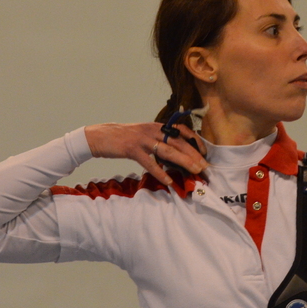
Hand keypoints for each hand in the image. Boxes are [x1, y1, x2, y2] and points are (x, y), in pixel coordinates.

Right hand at [84, 122, 208, 185]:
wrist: (101, 136)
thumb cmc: (124, 138)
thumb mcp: (145, 135)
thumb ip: (159, 141)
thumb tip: (174, 153)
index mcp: (158, 126)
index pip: (182, 131)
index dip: (195, 141)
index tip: (205, 153)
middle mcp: (153, 130)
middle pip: (179, 142)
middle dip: (194, 155)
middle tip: (205, 167)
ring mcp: (143, 139)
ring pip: (168, 151)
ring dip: (184, 162)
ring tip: (195, 172)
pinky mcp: (133, 149)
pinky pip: (149, 163)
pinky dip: (160, 173)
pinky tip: (169, 181)